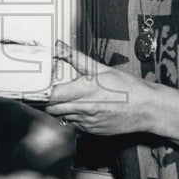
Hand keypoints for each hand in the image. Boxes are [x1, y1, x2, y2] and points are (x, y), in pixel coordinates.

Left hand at [44, 41, 164, 136]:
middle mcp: (84, 109)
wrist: (147, 109)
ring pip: (62, 117)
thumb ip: (76, 58)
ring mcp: (88, 122)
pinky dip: (71, 116)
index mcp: (85, 90)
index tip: (31, 88)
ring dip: (58, 108)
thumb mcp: (101, 68)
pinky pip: (74, 125)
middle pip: (52, 109)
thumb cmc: (127, 86)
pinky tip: (79, 107)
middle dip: (45, 101)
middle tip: (41, 92)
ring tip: (62, 97)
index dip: (39, 93)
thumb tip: (59, 47)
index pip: (51, 96)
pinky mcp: (92, 131)